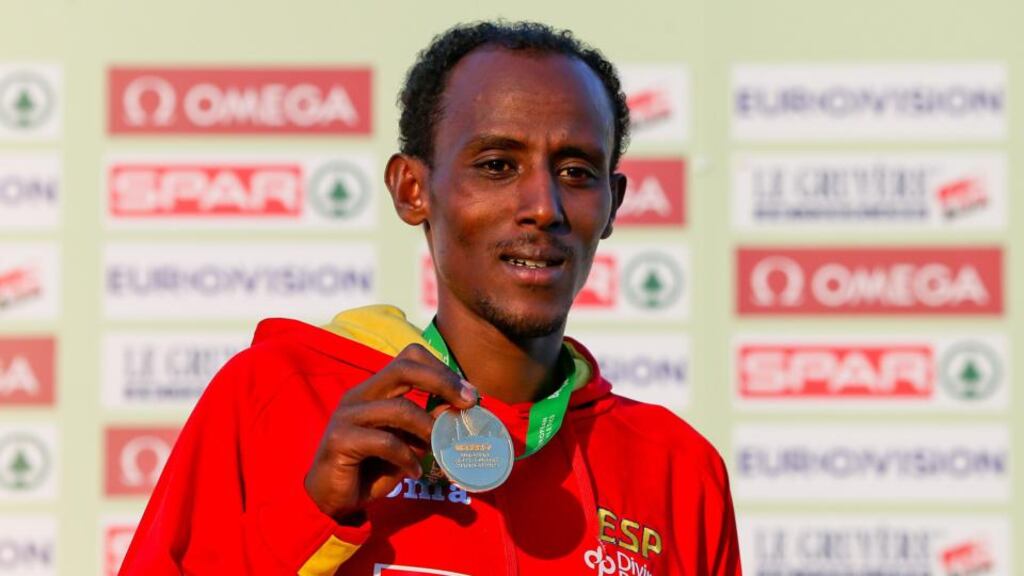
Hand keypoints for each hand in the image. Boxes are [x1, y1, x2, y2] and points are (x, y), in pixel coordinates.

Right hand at [304, 343, 476, 523]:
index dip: (440, 369)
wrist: (332, 500)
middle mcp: (359, 395)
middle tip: (469, 402)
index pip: (408, 358)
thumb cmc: (371, 468)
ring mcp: (347, 415)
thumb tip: (459, 409)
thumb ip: (426, 424)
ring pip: (399, 408)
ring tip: (439, 449)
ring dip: (427, 429)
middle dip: (442, 381)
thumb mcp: (406, 443)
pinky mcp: (340, 440)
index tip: (467, 393)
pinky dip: (407, 457)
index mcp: (374, 389)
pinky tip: (414, 473)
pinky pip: (385, 441)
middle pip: (404, 368)